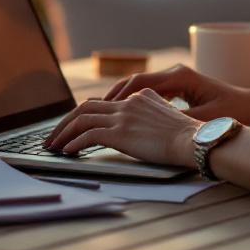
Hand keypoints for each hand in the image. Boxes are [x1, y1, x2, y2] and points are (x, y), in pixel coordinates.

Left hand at [43, 88, 200, 166]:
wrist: (196, 140)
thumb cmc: (189, 137)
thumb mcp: (168, 119)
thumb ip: (151, 117)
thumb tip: (140, 130)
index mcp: (139, 97)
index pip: (103, 102)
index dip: (85, 114)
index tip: (73, 126)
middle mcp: (128, 103)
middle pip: (86, 106)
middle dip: (65, 122)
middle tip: (54, 136)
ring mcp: (123, 116)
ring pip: (81, 118)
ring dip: (63, 133)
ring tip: (53, 145)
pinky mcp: (120, 132)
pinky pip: (88, 135)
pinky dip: (73, 143)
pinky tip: (67, 152)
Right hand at [102, 64, 249, 121]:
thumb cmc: (231, 112)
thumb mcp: (204, 118)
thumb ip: (178, 120)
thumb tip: (153, 126)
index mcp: (180, 76)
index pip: (141, 82)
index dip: (120, 96)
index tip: (104, 109)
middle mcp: (175, 73)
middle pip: (135, 80)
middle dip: (113, 96)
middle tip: (92, 110)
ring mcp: (175, 78)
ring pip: (139, 85)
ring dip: (120, 98)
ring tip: (101, 112)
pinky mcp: (177, 86)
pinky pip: (148, 91)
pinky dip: (133, 100)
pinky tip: (122, 113)